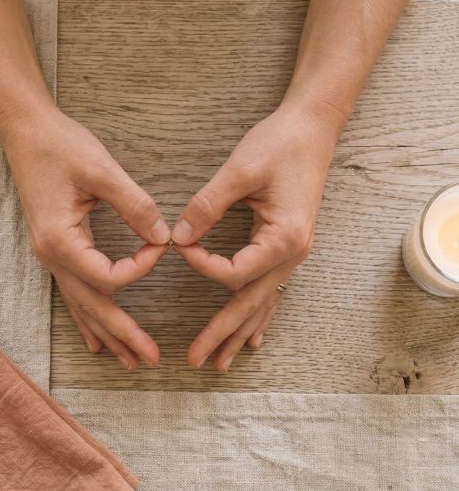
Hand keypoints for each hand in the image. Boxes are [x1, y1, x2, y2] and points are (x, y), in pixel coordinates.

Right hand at [2, 104, 169, 369]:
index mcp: (61, 240)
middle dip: (123, 333)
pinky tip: (95, 339)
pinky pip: (72, 293)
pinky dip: (87, 318)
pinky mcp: (55, 250)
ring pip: (81, 306)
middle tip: (150, 359)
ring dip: (107, 332)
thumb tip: (162, 236)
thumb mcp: (101, 171)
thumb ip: (135, 205)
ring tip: (127, 360)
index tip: (162, 244)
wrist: (26, 131)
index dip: (140, 268)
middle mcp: (51, 257)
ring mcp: (50, 257)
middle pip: (92, 306)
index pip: (108, 276)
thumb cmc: (60, 146)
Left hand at [171, 101, 340, 371]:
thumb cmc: (279, 144)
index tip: (180, 247)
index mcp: (284, 238)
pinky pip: (270, 291)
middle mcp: (293, 254)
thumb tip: (179, 237)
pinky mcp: (286, 248)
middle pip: (251, 303)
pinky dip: (257, 315)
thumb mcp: (240, 171)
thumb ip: (207, 206)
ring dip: (239, 332)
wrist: (312, 129)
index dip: (203, 265)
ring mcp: (292, 255)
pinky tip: (251, 338)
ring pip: (262, 304)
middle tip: (196, 360)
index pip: (235, 271)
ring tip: (220, 361)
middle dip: (222, 332)